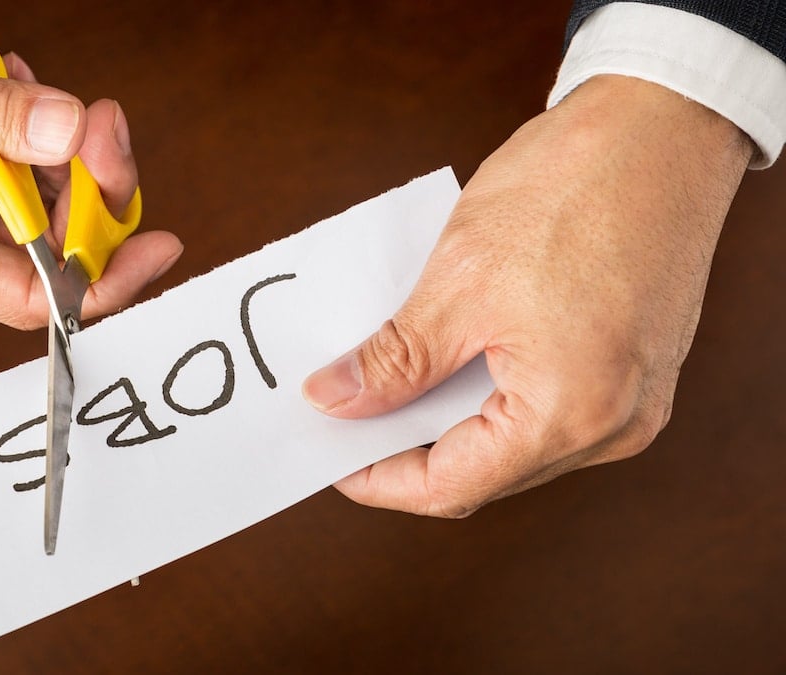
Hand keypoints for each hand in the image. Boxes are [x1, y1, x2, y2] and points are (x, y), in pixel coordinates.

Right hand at [0, 1, 181, 328]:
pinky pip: (8, 152)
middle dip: (88, 193)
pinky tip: (26, 82)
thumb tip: (78, 134)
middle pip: (39, 246)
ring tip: (70, 105)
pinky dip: (30, 121)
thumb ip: (6, 121)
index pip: (26, 297)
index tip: (154, 245)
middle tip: (110, 137)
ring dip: (64, 150)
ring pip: (30, 195)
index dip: (100, 278)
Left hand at [303, 75, 751, 516]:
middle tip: (345, 409)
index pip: (452, 487)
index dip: (378, 479)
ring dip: (446, 418)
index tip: (329, 453)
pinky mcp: (636, 370)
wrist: (664, 123)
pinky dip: (489, 391)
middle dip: (407, 447)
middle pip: (485, 471)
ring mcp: (634, 400)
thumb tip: (336, 399)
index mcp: (573, 412)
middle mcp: (615, 425)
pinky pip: (547, 406)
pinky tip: (444, 357)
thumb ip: (394, 360)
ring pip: (515, 442)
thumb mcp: (459, 279)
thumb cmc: (576, 186)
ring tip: (386, 379)